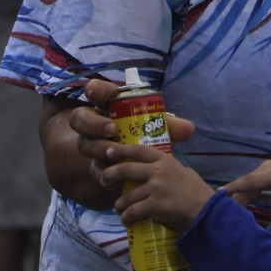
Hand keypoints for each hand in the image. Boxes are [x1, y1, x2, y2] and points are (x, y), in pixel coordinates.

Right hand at [72, 78, 196, 197]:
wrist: (134, 162)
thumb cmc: (145, 133)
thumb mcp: (155, 125)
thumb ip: (169, 125)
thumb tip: (188, 129)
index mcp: (109, 105)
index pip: (96, 91)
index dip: (94, 90)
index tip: (96, 91)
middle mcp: (94, 123)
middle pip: (81, 119)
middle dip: (94, 124)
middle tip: (112, 129)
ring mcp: (92, 145)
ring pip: (85, 145)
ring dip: (99, 149)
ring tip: (112, 155)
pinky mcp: (95, 166)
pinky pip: (94, 169)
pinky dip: (104, 175)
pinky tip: (114, 180)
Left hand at [102, 140, 214, 230]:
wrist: (207, 211)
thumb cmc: (199, 193)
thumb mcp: (185, 173)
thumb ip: (172, 170)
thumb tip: (162, 170)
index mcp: (166, 161)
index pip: (139, 150)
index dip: (122, 150)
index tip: (109, 151)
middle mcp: (158, 171)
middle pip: (125, 169)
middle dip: (110, 174)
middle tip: (104, 181)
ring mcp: (156, 188)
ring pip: (127, 196)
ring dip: (119, 205)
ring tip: (119, 210)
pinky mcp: (154, 205)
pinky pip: (132, 212)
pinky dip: (127, 218)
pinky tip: (127, 222)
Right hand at [221, 160, 270, 225]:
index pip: (251, 181)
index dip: (235, 187)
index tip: (219, 193)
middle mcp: (266, 169)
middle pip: (245, 185)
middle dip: (233, 198)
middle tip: (218, 214)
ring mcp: (265, 171)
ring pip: (247, 186)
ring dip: (238, 198)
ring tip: (224, 213)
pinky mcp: (266, 175)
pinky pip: (252, 186)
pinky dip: (245, 196)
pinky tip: (238, 208)